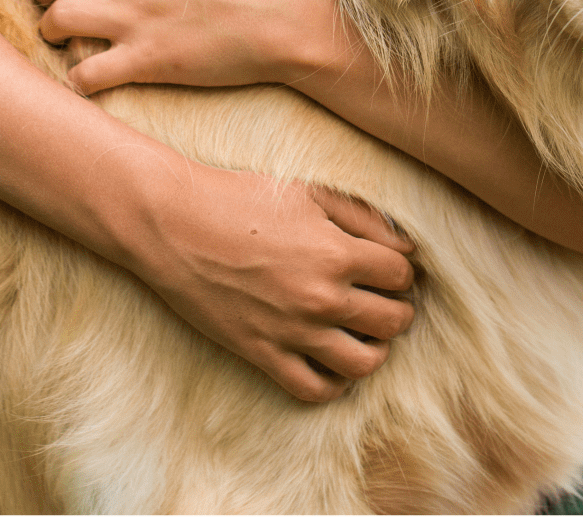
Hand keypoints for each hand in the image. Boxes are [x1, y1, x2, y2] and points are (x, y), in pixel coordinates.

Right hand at [116, 154, 414, 401]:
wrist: (176, 225)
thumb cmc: (243, 199)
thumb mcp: (310, 192)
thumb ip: (364, 218)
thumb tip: (406, 246)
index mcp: (336, 253)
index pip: (401, 275)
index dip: (401, 269)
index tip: (390, 267)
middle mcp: (321, 297)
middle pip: (393, 321)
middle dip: (398, 309)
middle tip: (384, 298)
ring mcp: (291, 331)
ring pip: (364, 364)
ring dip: (375, 349)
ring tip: (365, 332)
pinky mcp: (261, 354)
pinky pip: (314, 389)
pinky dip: (334, 383)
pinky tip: (333, 360)